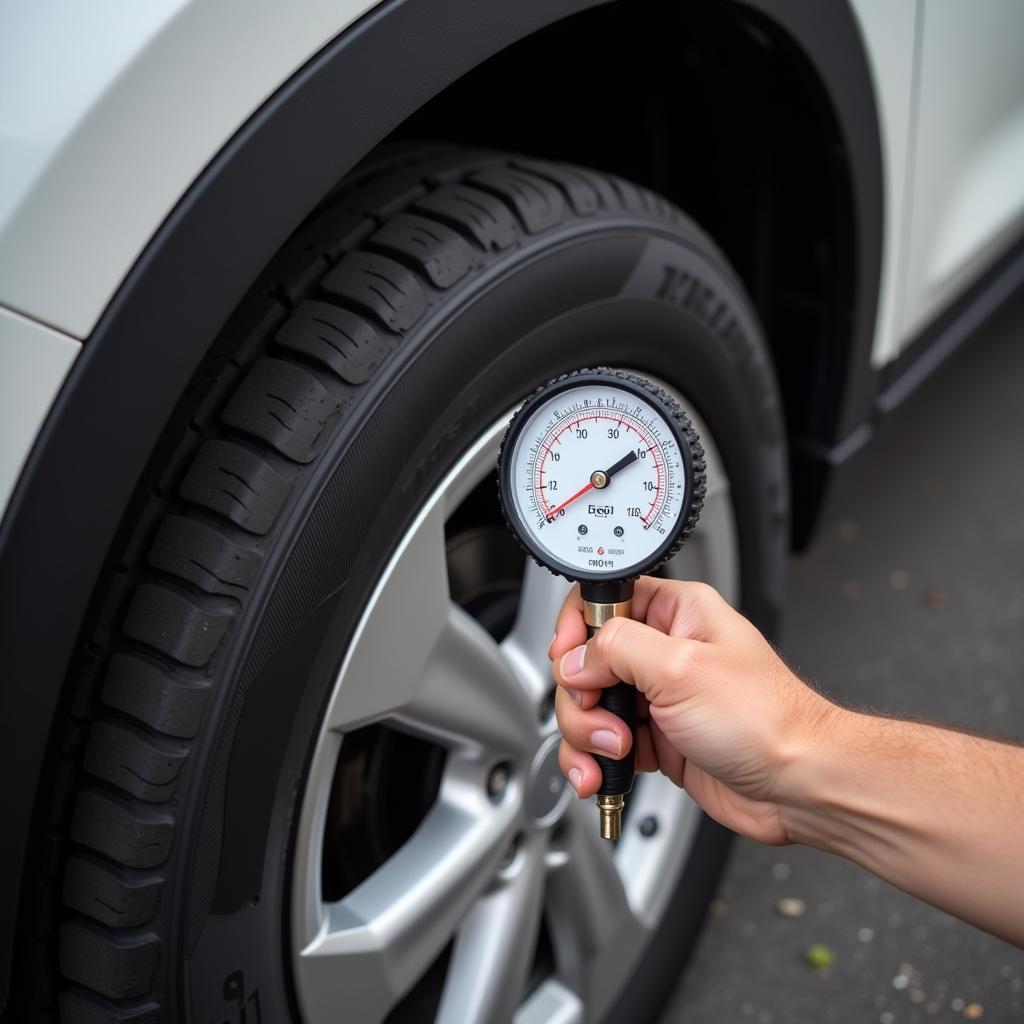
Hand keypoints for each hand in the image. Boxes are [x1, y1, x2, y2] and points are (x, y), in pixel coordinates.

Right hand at [550, 577, 834, 844]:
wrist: (797, 786)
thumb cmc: (767, 720)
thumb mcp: (682, 668)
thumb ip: (617, 649)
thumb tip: (575, 657)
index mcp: (676, 612)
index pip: (603, 599)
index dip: (576, 628)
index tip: (568, 658)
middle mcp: (663, 650)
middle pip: (584, 660)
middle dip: (582, 696)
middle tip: (606, 717)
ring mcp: (656, 696)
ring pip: (587, 706)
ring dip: (586, 735)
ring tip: (616, 753)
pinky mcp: (653, 738)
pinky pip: (602, 744)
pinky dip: (594, 761)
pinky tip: (603, 775)